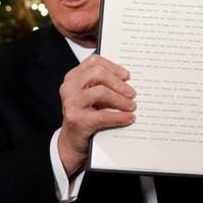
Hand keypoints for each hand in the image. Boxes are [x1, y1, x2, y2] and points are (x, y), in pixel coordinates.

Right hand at [57, 54, 135, 175]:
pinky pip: (103, 115)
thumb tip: (129, 80)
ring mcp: (71, 102)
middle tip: (132, 93)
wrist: (72, 140)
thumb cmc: (85, 114)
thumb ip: (103, 84)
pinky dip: (119, 116)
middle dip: (118, 83)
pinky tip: (129, 118)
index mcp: (73, 77)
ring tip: (132, 105)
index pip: (94, 61)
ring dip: (120, 99)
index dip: (113, 66)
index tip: (126, 75)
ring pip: (101, 92)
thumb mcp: (90, 95)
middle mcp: (69, 87)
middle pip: (98, 73)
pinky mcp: (76, 119)